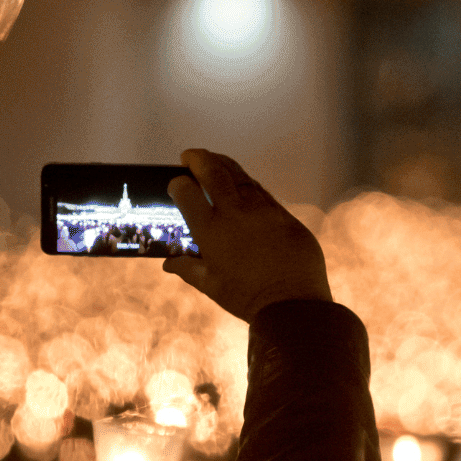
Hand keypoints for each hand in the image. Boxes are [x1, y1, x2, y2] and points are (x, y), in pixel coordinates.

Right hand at [163, 149, 332, 321]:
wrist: (291, 304)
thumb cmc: (246, 298)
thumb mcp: (210, 285)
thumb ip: (187, 269)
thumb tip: (168, 264)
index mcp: (210, 230)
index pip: (186, 193)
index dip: (178, 184)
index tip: (176, 184)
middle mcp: (235, 213)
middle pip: (214, 172)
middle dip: (199, 158)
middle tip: (189, 156)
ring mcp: (263, 211)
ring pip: (241, 177)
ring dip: (225, 166)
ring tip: (214, 162)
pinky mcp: (285, 216)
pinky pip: (263, 193)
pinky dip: (249, 186)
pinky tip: (243, 187)